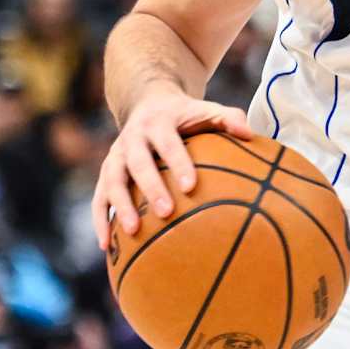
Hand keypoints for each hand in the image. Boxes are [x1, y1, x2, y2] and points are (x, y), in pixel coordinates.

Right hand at [90, 88, 253, 250]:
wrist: (148, 102)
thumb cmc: (186, 114)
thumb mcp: (206, 109)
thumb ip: (229, 118)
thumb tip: (250, 134)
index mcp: (159, 123)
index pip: (169, 144)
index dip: (179, 164)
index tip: (191, 186)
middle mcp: (133, 138)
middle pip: (138, 163)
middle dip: (151, 187)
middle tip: (166, 212)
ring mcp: (116, 155)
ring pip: (112, 180)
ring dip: (120, 206)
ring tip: (133, 230)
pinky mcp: (106, 171)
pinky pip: (99, 196)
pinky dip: (100, 220)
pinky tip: (107, 246)